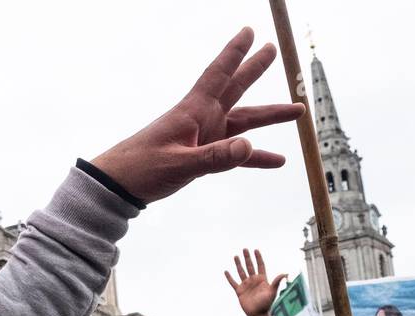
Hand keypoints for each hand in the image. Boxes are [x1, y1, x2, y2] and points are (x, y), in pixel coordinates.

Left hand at [90, 28, 302, 204]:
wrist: (118, 186)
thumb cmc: (142, 168)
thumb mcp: (179, 164)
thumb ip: (214, 157)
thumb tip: (249, 147)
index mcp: (193, 111)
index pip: (218, 74)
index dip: (234, 53)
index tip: (248, 30)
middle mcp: (201, 119)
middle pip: (235, 89)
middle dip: (254, 69)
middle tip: (273, 48)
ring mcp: (202, 137)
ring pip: (242, 123)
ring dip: (268, 117)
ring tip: (297, 111)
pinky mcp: (201, 156)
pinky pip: (235, 155)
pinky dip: (254, 157)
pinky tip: (276, 160)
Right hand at [225, 247, 285, 315]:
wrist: (257, 314)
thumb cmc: (266, 304)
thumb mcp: (272, 292)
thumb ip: (277, 282)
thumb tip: (286, 273)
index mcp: (262, 279)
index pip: (260, 265)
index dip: (258, 258)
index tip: (256, 250)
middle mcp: (253, 280)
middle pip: (250, 266)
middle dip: (247, 258)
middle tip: (245, 249)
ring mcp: (246, 285)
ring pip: (241, 272)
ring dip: (238, 264)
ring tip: (236, 256)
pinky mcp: (239, 291)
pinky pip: (233, 282)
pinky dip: (229, 277)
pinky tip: (226, 271)